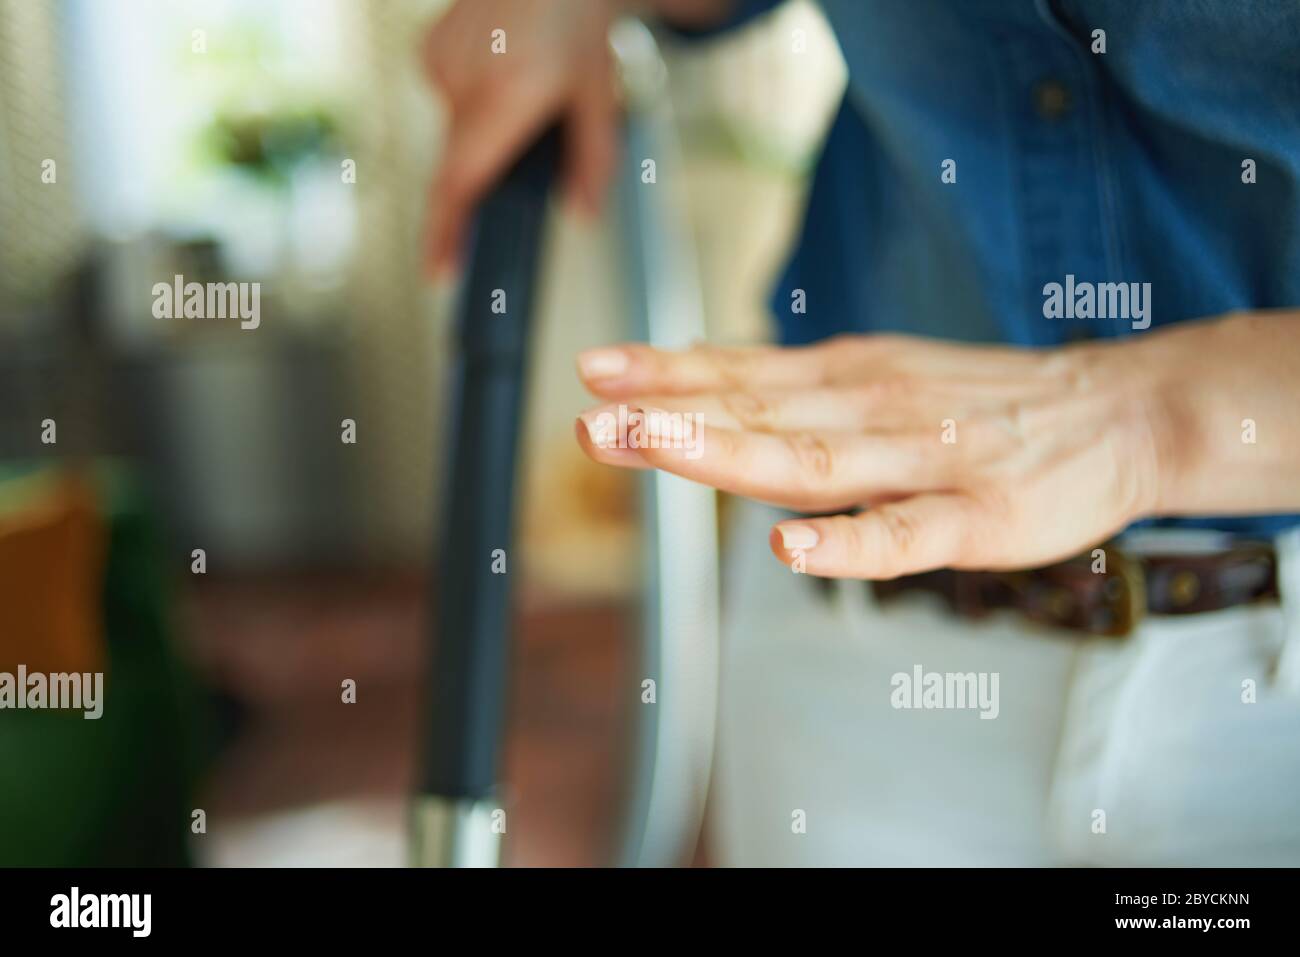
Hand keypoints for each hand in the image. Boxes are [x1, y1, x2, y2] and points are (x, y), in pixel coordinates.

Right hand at [421, 0, 619, 274]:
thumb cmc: (577, 18)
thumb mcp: (598, 92)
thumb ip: (594, 160)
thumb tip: (583, 215)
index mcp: (508, 95)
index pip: (460, 182)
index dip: (445, 234)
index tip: (436, 272)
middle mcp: (464, 81)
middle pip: (464, 160)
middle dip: (494, 161)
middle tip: (535, 118)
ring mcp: (439, 63)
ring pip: (459, 130)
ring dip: (489, 125)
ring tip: (524, 78)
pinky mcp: (427, 51)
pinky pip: (450, 100)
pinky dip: (475, 98)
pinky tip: (501, 62)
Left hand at [574, 332, 1178, 578]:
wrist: (1119, 411)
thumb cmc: (985, 403)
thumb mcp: (882, 372)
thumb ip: (798, 388)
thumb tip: (700, 384)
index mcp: (849, 378)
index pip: (742, 372)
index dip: (666, 373)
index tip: (593, 370)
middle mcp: (873, 409)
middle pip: (758, 415)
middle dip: (670, 418)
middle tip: (592, 420)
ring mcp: (923, 463)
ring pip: (811, 462)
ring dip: (727, 452)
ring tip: (654, 444)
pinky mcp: (976, 518)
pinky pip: (902, 535)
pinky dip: (846, 545)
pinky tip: (791, 550)